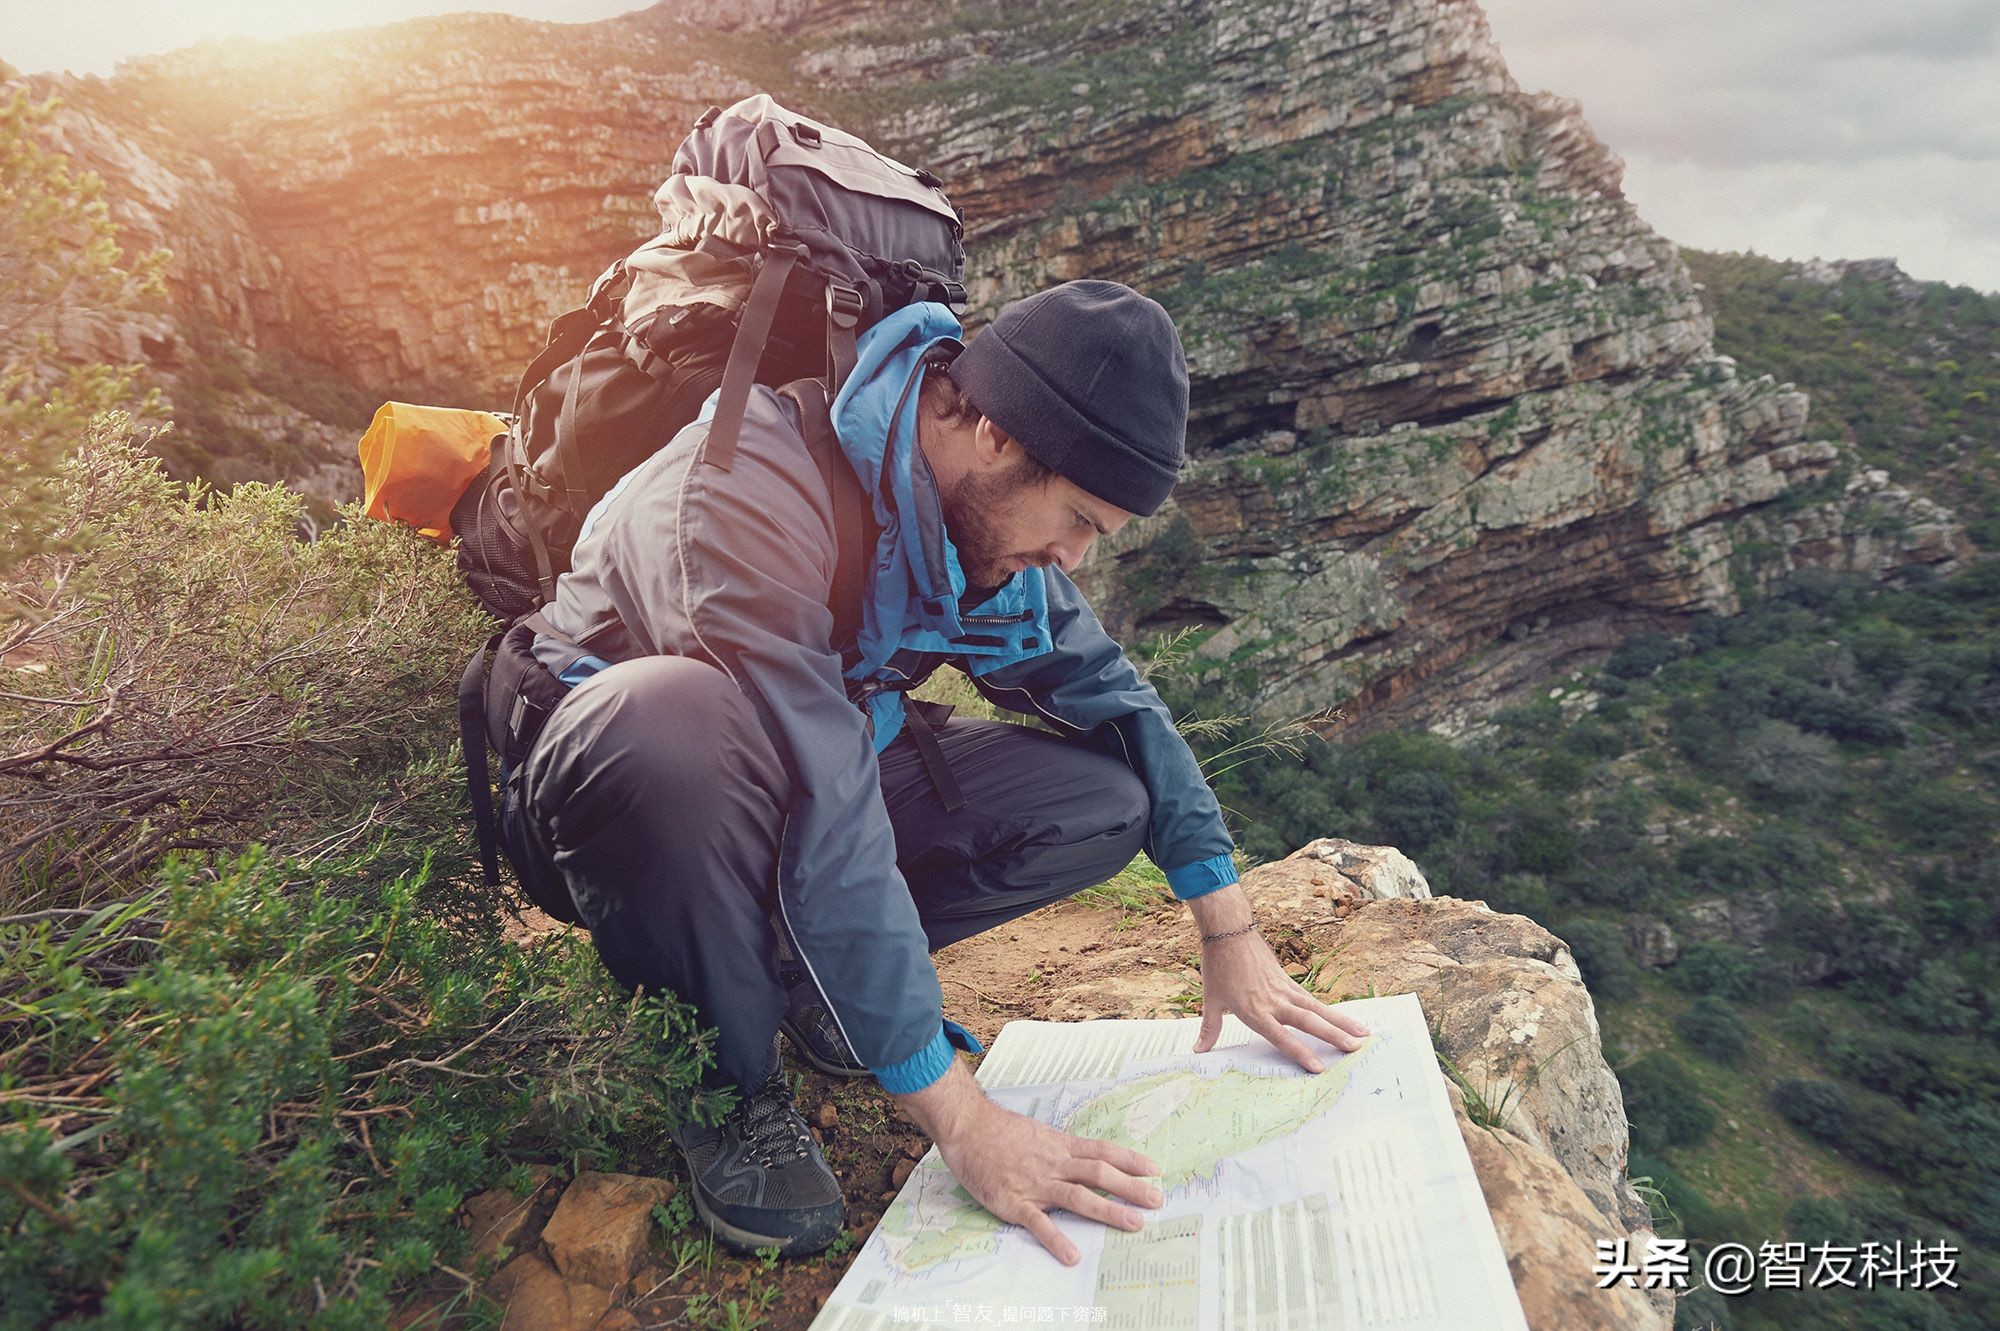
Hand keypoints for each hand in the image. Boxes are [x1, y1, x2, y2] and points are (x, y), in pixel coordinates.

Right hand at [893, 1061, 1162, 1264]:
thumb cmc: (999, 1130)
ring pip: (1079, 1197)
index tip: (1154, 1169)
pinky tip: (1072, 1255)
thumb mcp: (1037, 1133)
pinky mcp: (1015, 1203)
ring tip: (1134, 1224)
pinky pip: (1039, 1224)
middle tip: (1157, 1200)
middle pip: (1100, 1174)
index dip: (1130, 1160)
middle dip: (1131, 1187)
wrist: (967, 1127)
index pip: (1103, 1152)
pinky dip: (1057, 1239)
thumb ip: (1059, 1147)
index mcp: (1060, 1146)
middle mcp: (1055, 1163)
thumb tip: (1082, 1156)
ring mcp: (1036, 1184)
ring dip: (1109, 1211)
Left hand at [1187, 886, 1369, 1070]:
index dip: (1300, 1052)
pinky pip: (1312, 999)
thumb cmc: (1219, 966)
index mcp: (1255, 1010)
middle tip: (1355, 1048)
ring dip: (1341, 1022)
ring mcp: (1285, 990)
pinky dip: (1329, 1010)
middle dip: (1333, 1036)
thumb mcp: (1211, 1000)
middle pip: (1308, 1021)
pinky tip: (1344, 1019)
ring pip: (1318, 1009)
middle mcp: (1275, 1002)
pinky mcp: (1289, 981)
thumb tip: (1198, 1051)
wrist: (1230, 932)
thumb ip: (1210, 1028)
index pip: (1281, 1036)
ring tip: (1363, 1033)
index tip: (1319, 1067)